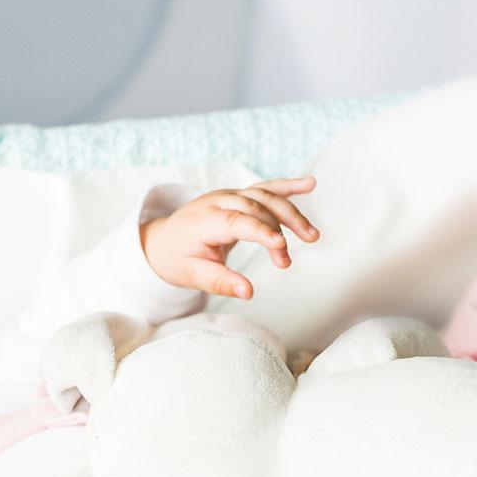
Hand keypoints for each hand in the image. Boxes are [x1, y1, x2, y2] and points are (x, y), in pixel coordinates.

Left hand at [140, 176, 319, 299]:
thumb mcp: (194, 276)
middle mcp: (219, 201)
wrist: (165, 240)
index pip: (236, 221)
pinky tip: (310, 184)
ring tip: (312, 236)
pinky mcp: (240, 196)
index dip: (260, 231)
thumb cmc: (178, 259)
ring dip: (291, 213)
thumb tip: (248, 293)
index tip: (281, 246)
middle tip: (288, 262)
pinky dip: (288, 187)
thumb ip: (221, 282)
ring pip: (266, 197)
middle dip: (279, 229)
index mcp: (204, 220)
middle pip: (256, 207)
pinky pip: (266, 188)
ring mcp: (230, 196)